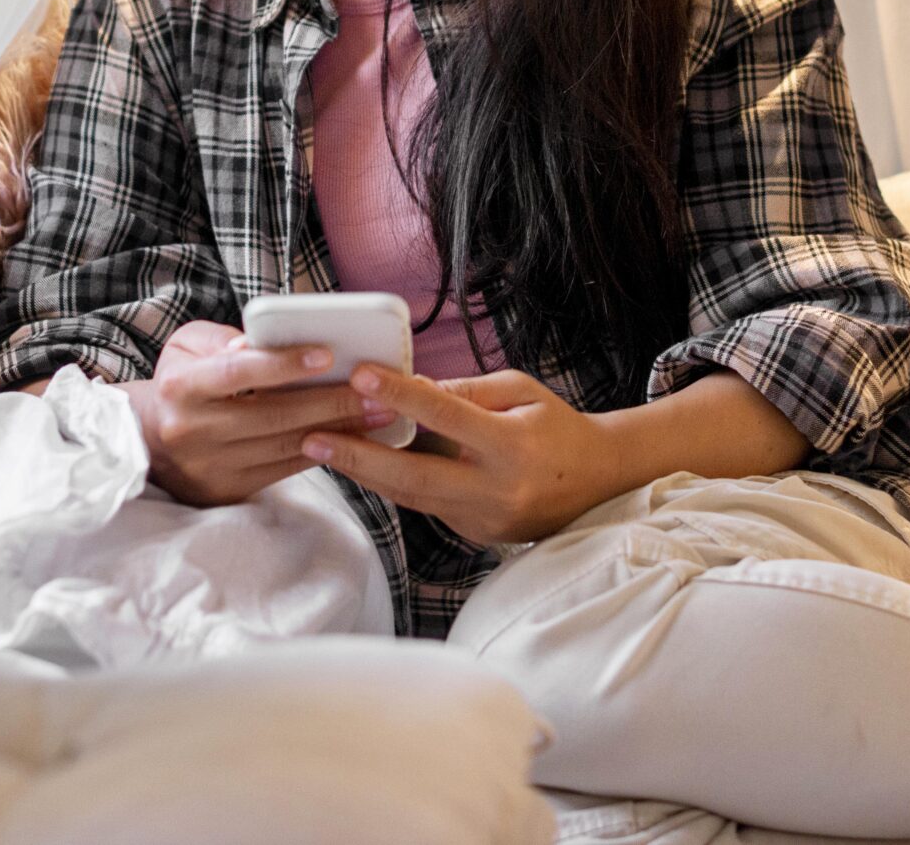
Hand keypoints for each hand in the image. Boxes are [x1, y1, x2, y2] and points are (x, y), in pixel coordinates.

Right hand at [124, 320, 395, 506]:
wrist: (149, 440)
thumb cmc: (182, 380)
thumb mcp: (187, 346)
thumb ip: (225, 339)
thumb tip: (259, 343)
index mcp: (182, 387)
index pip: (236, 373)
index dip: (282, 364)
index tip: (328, 354)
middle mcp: (193, 431)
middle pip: (271, 415)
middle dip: (330, 401)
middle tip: (376, 390)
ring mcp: (211, 466)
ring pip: (284, 446)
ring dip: (338, 430)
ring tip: (379, 413)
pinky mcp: (228, 490)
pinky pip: (285, 470)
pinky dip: (323, 452)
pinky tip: (354, 437)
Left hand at [298, 366, 617, 546]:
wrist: (597, 483)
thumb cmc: (554, 426)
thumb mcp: (520, 391)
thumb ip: (467, 391)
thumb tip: (413, 387)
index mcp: (513, 445)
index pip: (447, 416)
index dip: (401, 396)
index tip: (360, 375)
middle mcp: (497, 488)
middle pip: (416, 476)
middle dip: (360, 458)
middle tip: (313, 438)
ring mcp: (485, 519)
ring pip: (413, 497)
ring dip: (365, 474)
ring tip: (322, 449)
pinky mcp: (475, 535)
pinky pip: (426, 505)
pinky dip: (393, 484)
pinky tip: (362, 465)